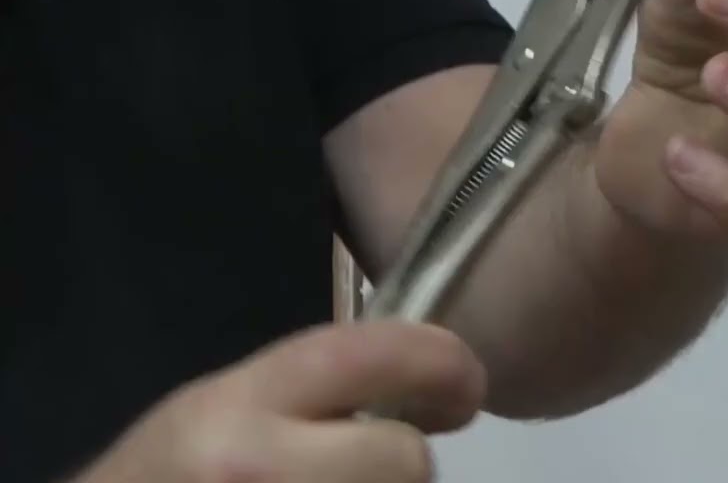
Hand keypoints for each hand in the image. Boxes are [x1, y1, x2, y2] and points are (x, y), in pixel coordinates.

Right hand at [73, 322, 485, 482]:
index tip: (464, 385)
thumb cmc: (164, 477)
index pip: (370, 356)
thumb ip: (313, 384)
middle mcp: (259, 470)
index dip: (440, 361)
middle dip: (399, 461)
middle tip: (369, 461)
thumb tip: (426, 375)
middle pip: (407, 462)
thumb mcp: (220, 404)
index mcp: (240, 408)